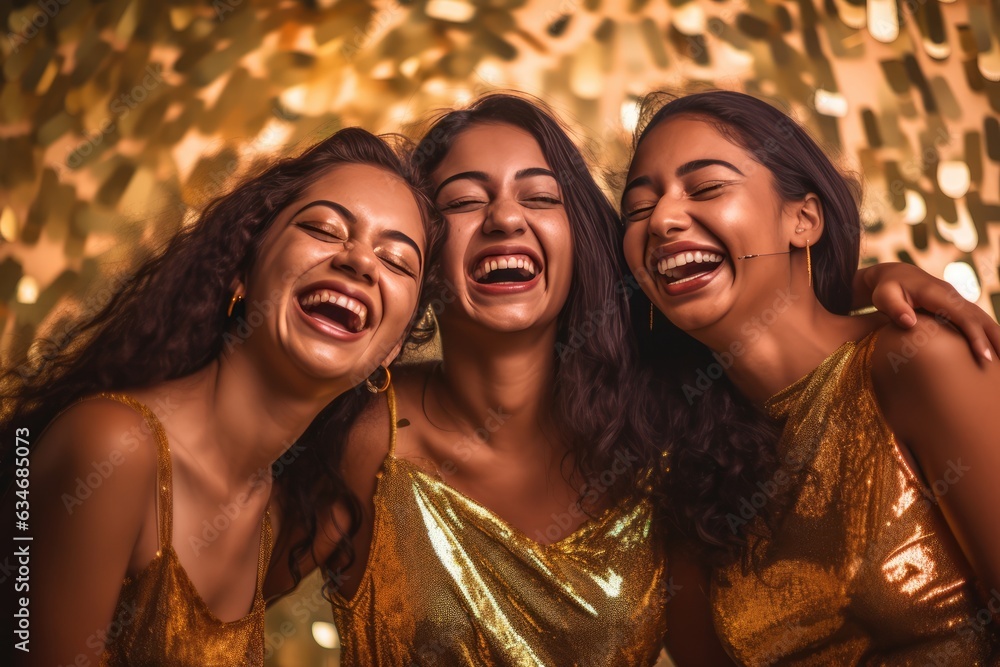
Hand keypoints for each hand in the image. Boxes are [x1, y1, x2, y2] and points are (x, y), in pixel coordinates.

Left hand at [855, 262, 999, 363]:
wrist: (893, 275)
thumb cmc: (886, 288)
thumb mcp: (884, 297)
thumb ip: (895, 308)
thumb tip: (909, 323)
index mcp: (937, 294)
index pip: (963, 317)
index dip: (976, 337)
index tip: (984, 357)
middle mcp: (952, 295)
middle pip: (980, 318)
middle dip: (995, 339)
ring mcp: (956, 300)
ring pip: (982, 318)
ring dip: (996, 336)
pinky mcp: (956, 305)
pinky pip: (976, 319)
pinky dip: (988, 332)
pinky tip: (995, 347)